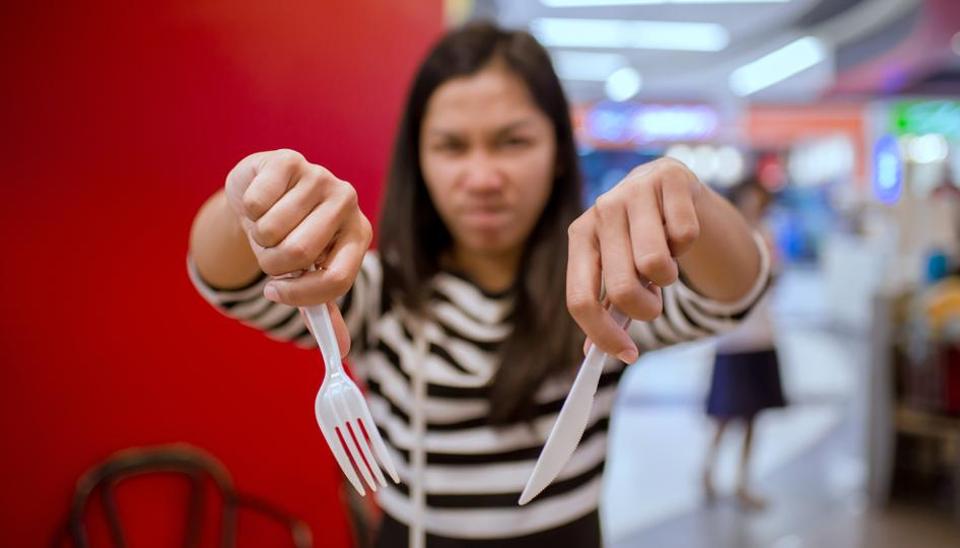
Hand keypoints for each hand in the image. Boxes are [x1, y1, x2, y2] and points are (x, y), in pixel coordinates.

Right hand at [224, 149, 372, 309]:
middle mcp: (347, 201)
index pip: (336, 280)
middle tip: (270, 252)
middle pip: (299, 254)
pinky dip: (247, 211)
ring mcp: (320, 176)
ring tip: (266, 224)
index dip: (300, 295)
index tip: (274, 292)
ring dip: (257, 237)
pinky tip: (258, 201)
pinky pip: (256, 204)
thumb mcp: (307, 273)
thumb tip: (339, 350)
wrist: (262, 193)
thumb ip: (321, 307)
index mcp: (359, 234)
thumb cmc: (288, 236)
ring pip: (272, 230)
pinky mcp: (289, 159)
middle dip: (272, 263)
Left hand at [566, 158, 701, 362]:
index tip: (627, 355)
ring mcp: (634, 190)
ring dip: (669, 276)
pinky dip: (688, 244)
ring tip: (664, 261)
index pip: (580, 298)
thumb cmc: (638, 238)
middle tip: (654, 304)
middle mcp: (601, 209)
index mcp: (580, 235)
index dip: (603, 334)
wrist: (666, 186)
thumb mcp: (616, 268)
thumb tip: (589, 355)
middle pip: (622, 288)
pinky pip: (686, 235)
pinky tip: (678, 230)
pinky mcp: (670, 177)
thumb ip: (605, 308)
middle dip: (646, 309)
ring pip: (656, 264)